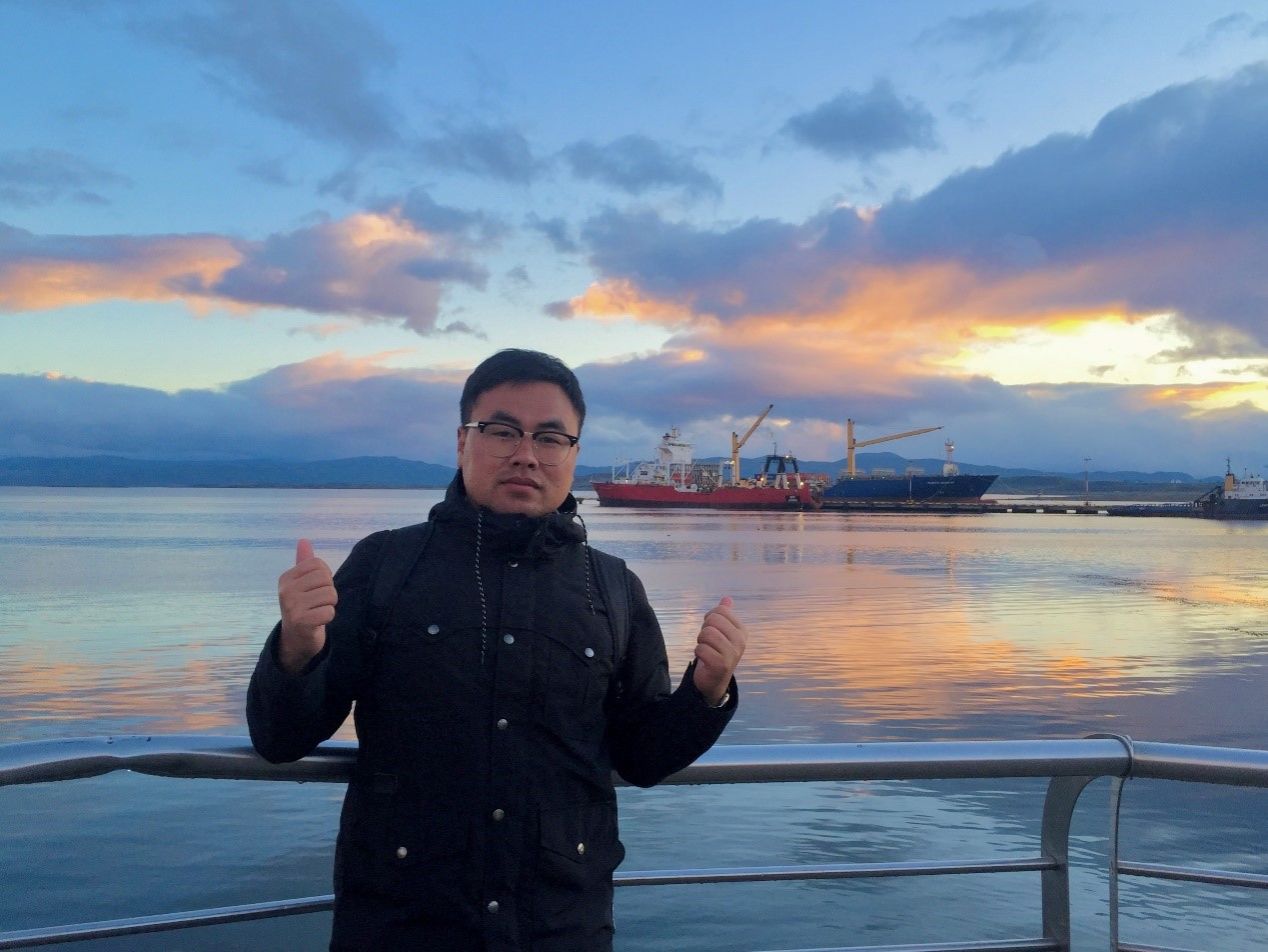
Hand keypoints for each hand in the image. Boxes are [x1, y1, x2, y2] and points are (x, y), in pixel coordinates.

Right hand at [276, 538, 336, 673]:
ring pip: (330, 595)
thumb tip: (304, 540)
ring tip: (317, 611)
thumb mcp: (301, 583)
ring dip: (329, 605)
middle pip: (326, 579)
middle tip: (317, 602)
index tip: (315, 589)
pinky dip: (328, 617)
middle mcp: (286, 590)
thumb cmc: (303, 606)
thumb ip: (304, 563)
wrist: (296, 638)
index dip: (324, 576)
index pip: (318, 564)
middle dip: (328, 591)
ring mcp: (292, 606)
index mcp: (286, 578)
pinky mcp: (301, 621)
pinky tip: (318, 621)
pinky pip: (329, 612)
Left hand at [692, 596, 746, 705]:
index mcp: (742, 631)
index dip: (710, 618)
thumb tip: (727, 598)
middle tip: (708, 643)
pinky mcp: (721, 665)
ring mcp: (733, 654)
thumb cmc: (717, 652)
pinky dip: (698, 653)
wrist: (715, 681)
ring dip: (700, 642)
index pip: (720, 610)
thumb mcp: (722, 632)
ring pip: (706, 634)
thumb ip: (725, 615)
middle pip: (712, 620)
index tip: (712, 630)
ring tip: (706, 650)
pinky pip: (701, 649)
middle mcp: (741, 641)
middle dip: (704, 630)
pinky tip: (704, 660)